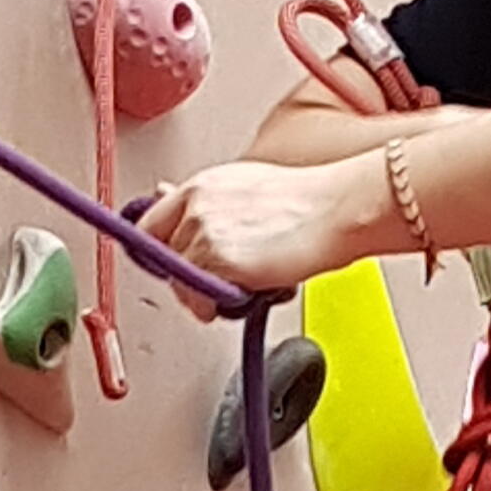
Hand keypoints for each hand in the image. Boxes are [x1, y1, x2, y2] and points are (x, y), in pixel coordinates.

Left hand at [139, 156, 373, 313]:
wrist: (338, 209)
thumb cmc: (309, 204)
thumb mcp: (247, 191)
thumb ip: (206, 203)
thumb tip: (165, 197)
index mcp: (202, 184)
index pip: (151, 222)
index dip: (163, 251)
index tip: (175, 266)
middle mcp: (196, 203)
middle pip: (163, 256)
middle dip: (187, 275)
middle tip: (220, 281)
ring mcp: (203, 229)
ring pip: (180, 280)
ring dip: (206, 293)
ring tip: (245, 284)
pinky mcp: (216, 257)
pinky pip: (197, 298)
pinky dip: (216, 307)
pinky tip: (246, 293)